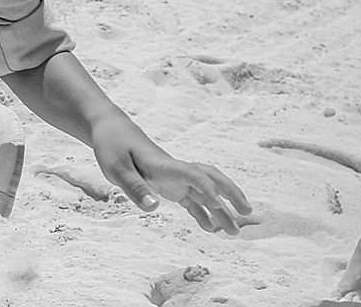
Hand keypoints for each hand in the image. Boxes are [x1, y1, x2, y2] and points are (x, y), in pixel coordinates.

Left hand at [90, 119, 251, 235]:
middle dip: (230, 193)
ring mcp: (175, 176)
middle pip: (211, 178)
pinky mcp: (170, 183)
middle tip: (248, 212)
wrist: (112, 129)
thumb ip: (135, 188)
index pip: (192, 174)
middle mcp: (175, 170)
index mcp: (163, 164)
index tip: (218, 205)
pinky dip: (203, 213)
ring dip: (222, 208)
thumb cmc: (113, 146)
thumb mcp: (116, 168)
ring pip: (206, 192)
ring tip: (235, 231)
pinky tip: (211, 228)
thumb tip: (154, 209)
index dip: (206, 187)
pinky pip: (192, 199)